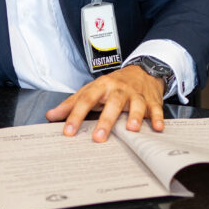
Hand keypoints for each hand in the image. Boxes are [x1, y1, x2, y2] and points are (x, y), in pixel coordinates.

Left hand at [45, 65, 164, 142]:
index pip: (86, 100)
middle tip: (98, 138)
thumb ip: (72, 104)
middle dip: (106, 120)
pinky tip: (157, 127)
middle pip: (113, 103)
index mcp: (101, 86)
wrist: (142, 70)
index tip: (68, 131)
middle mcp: (119, 89)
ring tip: (132, 130)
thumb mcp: (91, 90)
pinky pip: (156, 109)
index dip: (76, 116)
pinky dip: (158, 118)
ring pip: (136, 104)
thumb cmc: (113, 85)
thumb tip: (51, 115)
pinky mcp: (152, 100)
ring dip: (135, 116)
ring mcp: (136, 94)